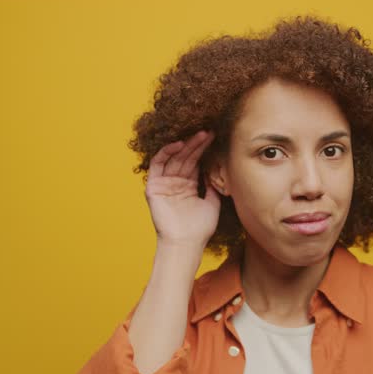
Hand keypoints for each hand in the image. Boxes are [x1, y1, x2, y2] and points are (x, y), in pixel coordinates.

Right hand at [144, 130, 219, 246]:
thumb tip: (219, 172)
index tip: (216, 137)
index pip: (195, 162)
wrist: (186, 242)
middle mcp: (175, 182)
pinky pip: (157, 164)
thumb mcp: (212, 203)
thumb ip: (213, 186)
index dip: (204, 149)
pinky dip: (166, 152)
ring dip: (185, 145)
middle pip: (185, 157)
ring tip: (200, 134)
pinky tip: (179, 143)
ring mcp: (164, 183)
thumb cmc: (200, 228)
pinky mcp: (153, 186)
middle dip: (197, 144)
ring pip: (174, 158)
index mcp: (188, 186)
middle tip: (209, 131)